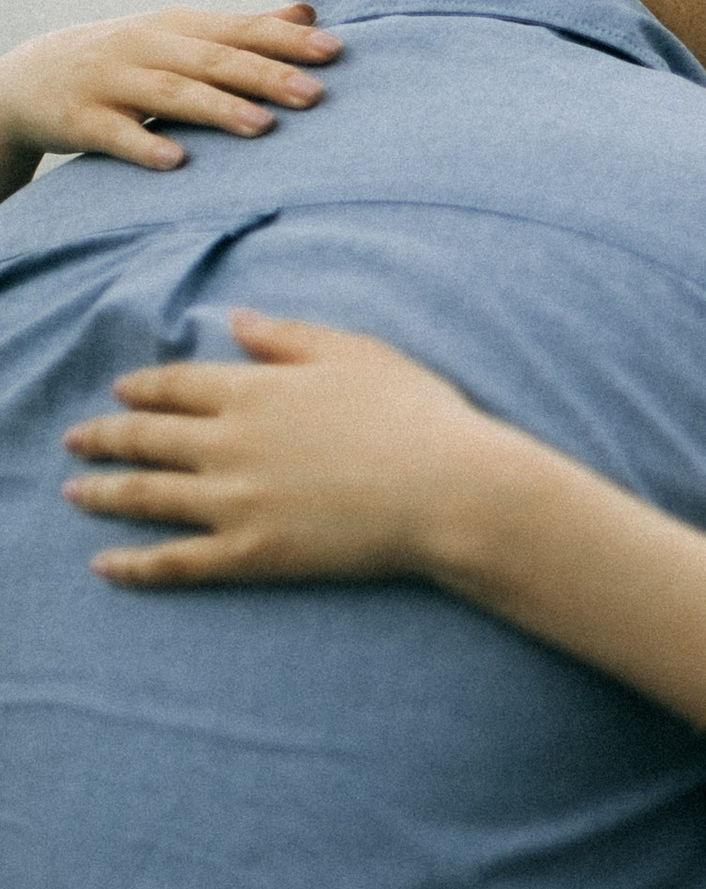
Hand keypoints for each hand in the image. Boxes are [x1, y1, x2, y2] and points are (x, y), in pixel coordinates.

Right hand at [0, 4, 338, 176]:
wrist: (28, 78)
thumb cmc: (128, 58)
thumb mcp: (180, 36)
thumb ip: (243, 29)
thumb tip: (310, 15)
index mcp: (178, 26)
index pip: (240, 30)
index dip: (286, 41)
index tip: (337, 52)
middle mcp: (147, 47)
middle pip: (213, 60)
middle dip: (265, 75)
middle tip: (315, 94)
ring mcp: (112, 82)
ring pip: (170, 94)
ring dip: (217, 109)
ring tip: (263, 126)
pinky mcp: (82, 119)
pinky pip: (116, 133)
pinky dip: (145, 145)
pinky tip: (177, 161)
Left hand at [64, 312, 498, 588]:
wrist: (448, 491)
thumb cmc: (416, 416)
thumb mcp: (355, 353)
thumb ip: (287, 337)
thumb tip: (235, 320)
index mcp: (253, 389)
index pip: (176, 384)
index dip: (142, 386)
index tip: (121, 390)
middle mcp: (229, 443)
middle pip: (146, 437)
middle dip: (104, 437)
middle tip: (75, 440)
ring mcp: (235, 501)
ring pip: (146, 496)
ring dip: (102, 492)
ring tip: (73, 491)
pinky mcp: (251, 553)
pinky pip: (176, 562)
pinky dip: (134, 566)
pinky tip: (104, 568)